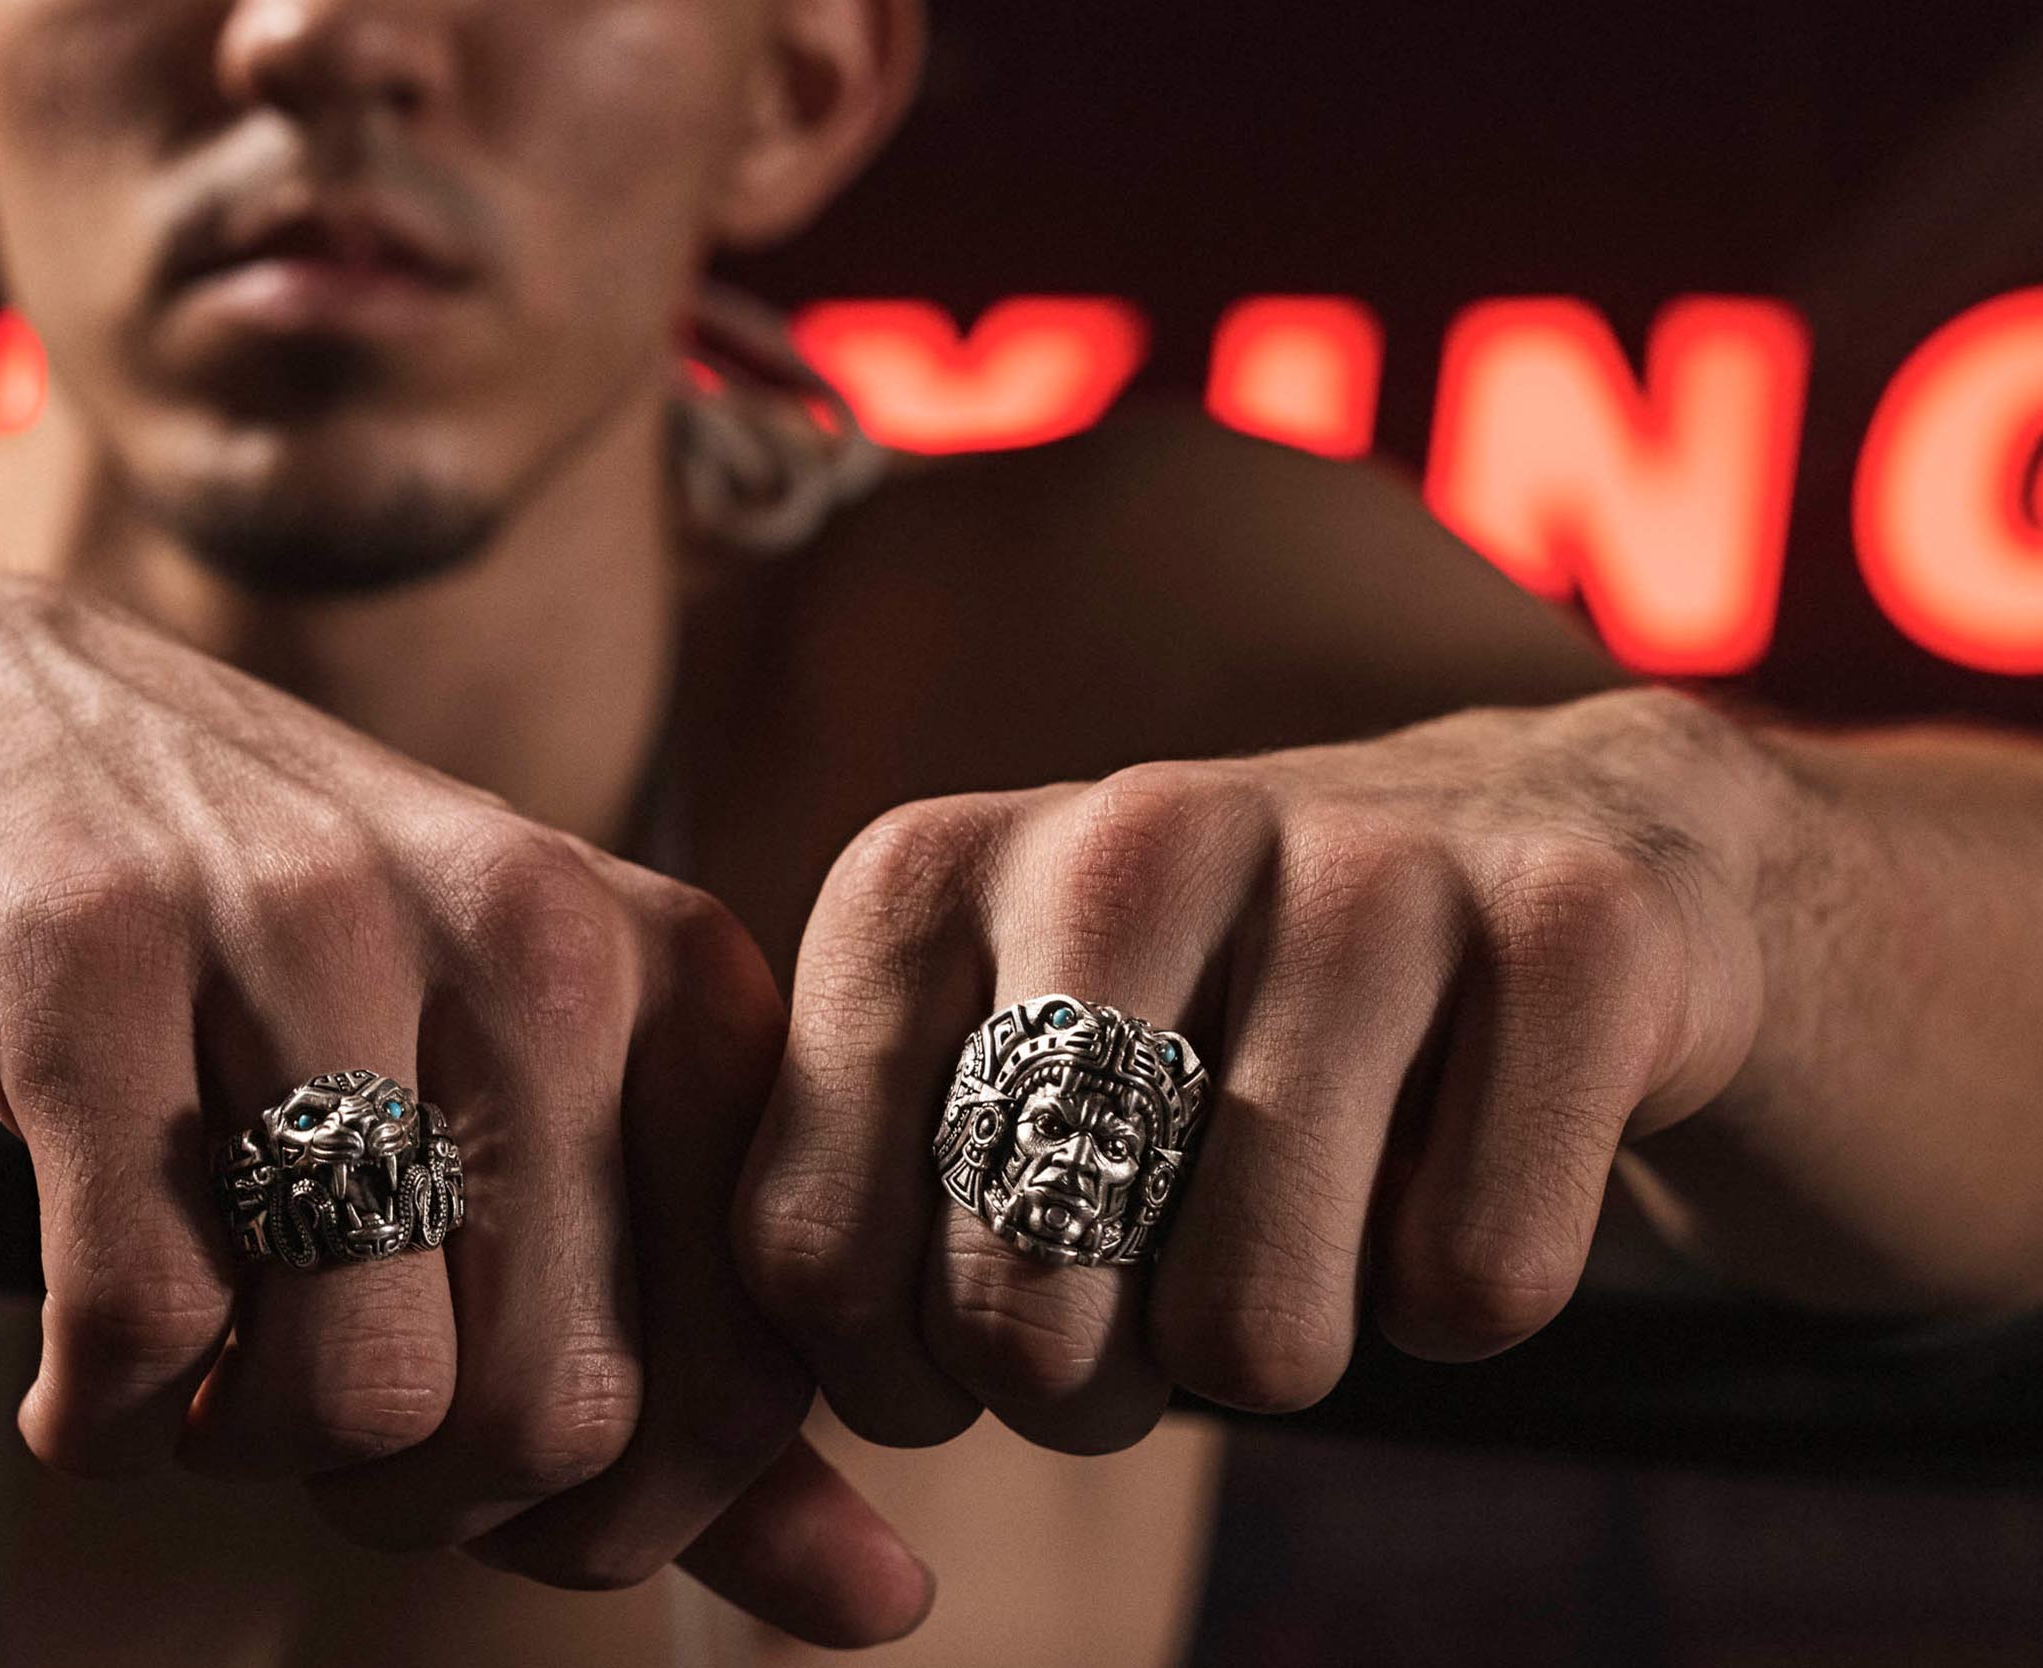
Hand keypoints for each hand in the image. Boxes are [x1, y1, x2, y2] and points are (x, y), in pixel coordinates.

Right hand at [0, 569, 926, 1643]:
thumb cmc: (295, 961)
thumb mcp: (533, 1108)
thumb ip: (702, 1363)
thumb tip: (882, 1602)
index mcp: (673, 977)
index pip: (737, 1385)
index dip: (599, 1510)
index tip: (476, 1461)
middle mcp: (527, 935)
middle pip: (545, 1416)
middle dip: (416, 1500)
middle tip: (319, 1420)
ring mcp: (306, 933)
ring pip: (359, 1387)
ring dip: (252, 1454)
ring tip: (207, 1372)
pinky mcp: (91, 965)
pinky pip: (143, 1322)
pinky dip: (103, 1417)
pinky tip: (88, 1371)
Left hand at [738, 688, 1769, 1450]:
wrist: (1552, 840)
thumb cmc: (1207, 1015)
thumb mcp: (983, 1060)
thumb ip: (844, 1206)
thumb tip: (783, 1412)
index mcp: (923, 875)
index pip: (807, 1254)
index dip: (893, 1383)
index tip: (963, 1359)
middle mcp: (1123, 833)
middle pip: (1018, 1315)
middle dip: (1083, 1397)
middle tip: (1145, 1328)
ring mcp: (1360, 863)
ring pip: (1252, 1333)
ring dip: (1279, 1357)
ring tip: (1296, 1248)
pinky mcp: (1575, 927)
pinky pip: (1473, 1286)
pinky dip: (1461, 1299)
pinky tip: (1455, 1166)